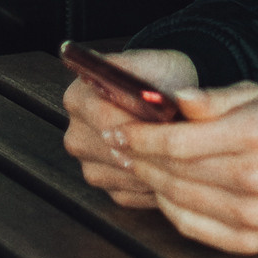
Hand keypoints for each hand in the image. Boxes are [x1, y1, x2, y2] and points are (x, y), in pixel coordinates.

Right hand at [63, 49, 198, 209]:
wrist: (161, 98)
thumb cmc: (156, 76)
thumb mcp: (149, 63)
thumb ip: (137, 72)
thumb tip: (141, 93)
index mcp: (77, 98)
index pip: (106, 119)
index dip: (140, 124)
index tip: (170, 124)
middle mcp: (75, 134)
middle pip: (113, 152)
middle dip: (150, 149)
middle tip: (182, 143)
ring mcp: (87, 164)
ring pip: (124, 176)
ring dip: (154, 169)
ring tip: (181, 154)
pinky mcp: (105, 187)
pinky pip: (130, 194)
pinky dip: (153, 184)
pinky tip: (170, 168)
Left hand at [85, 79, 257, 253]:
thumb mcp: (256, 95)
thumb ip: (211, 99)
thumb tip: (171, 100)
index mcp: (253, 135)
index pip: (181, 141)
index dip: (143, 138)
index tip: (119, 130)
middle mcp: (253, 179)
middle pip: (176, 172)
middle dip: (140, 159)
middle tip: (116, 146)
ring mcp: (251, 215)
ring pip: (180, 200)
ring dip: (151, 183)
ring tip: (135, 166)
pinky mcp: (249, 242)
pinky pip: (194, 227)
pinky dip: (171, 209)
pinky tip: (161, 191)